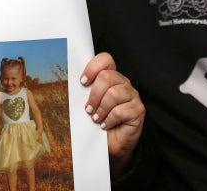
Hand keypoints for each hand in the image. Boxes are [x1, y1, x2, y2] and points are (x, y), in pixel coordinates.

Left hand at [81, 52, 144, 177]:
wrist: (110, 146)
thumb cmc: (97, 123)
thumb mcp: (88, 105)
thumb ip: (83, 92)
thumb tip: (68, 84)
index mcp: (111, 77)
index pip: (105, 60)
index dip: (92, 68)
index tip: (82, 82)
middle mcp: (123, 83)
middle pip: (107, 77)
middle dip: (93, 95)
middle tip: (88, 109)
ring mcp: (133, 96)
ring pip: (113, 94)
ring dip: (101, 109)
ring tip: (96, 119)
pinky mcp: (138, 110)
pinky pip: (120, 110)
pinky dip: (109, 120)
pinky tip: (106, 125)